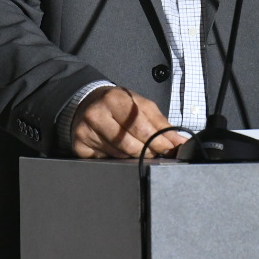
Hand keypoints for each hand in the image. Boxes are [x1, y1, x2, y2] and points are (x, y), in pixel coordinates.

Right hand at [72, 87, 187, 158]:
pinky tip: (120, 151)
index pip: (139, 125)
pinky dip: (118, 159)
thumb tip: (179, 141)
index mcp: (114, 99)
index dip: (156, 140)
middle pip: (128, 143)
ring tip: (139, 150)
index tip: (168, 148)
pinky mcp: (79, 145)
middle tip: (156, 152)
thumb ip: (160, 123)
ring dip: (134, 156)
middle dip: (147, 151)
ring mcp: (85, 131)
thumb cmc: (118, 104)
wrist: (87, 103)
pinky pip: (106, 160)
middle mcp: (96, 114)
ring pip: (118, 154)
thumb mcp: (140, 105)